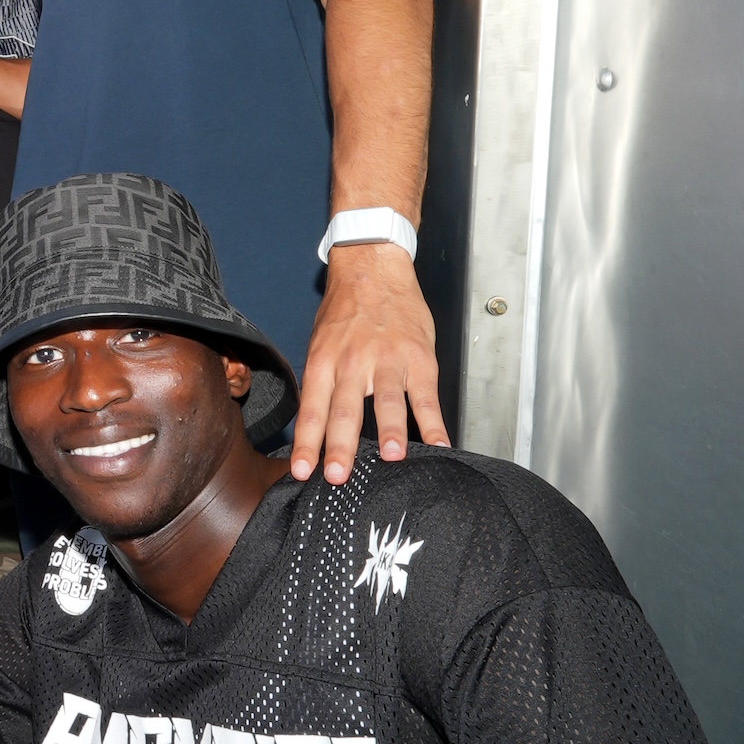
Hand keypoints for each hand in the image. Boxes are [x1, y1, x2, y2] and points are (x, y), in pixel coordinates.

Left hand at [292, 242, 448, 484]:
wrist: (374, 268)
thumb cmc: (345, 310)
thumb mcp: (320, 342)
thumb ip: (321, 383)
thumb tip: (315, 427)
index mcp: (324, 362)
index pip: (312, 410)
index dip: (307, 443)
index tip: (303, 471)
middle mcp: (353, 363)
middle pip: (345, 411)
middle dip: (340, 447)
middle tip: (338, 476)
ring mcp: (388, 361)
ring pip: (388, 402)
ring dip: (390, 432)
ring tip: (392, 457)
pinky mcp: (419, 359)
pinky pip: (426, 396)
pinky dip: (435, 423)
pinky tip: (440, 444)